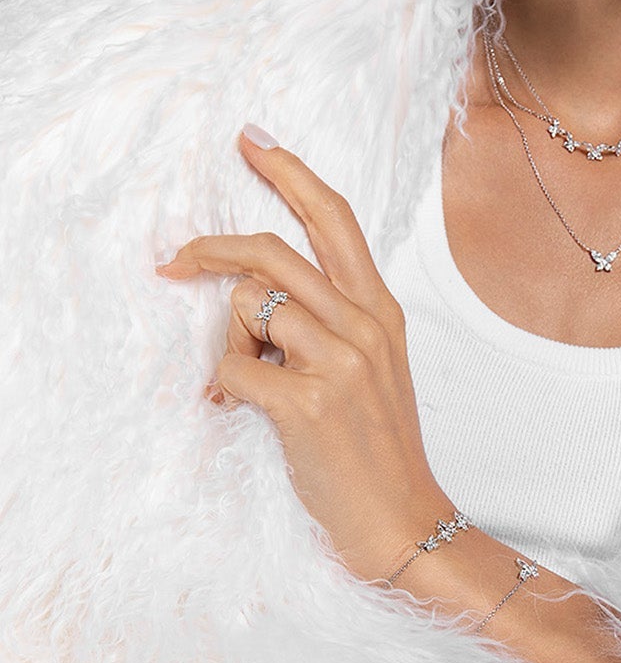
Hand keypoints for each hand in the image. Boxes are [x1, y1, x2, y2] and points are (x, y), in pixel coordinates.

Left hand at [154, 124, 436, 581]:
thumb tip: (258, 295)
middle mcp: (364, 324)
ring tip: (256, 382)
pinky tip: (249, 414)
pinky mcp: (308, 402)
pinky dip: (227, 391)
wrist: (402, 521)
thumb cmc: (378, 448)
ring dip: (232, 344)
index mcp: (381, 309)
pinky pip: (234, 370)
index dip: (290, 173)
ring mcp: (339, 361)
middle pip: (274, 251)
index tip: (254, 141)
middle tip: (175, 260)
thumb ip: (332, 320)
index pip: (334, 218)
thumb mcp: (374, 367)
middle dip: (212, 247)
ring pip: (249, 307)